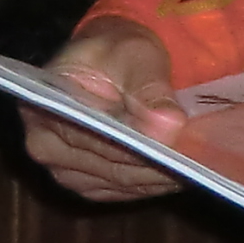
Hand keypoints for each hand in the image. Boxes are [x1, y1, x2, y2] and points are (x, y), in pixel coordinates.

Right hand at [20, 17, 190, 202]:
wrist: (108, 60)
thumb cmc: (116, 51)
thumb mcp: (135, 54)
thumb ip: (151, 89)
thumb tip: (168, 125)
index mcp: (46, 109)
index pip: (99, 139)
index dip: (142, 147)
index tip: (179, 150)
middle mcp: (45, 146)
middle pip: (111, 167)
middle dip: (157, 165)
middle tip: (198, 161)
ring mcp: (63, 170)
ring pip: (121, 183)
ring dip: (159, 178)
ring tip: (196, 167)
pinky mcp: (85, 182)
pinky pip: (123, 191)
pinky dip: (152, 184)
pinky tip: (180, 174)